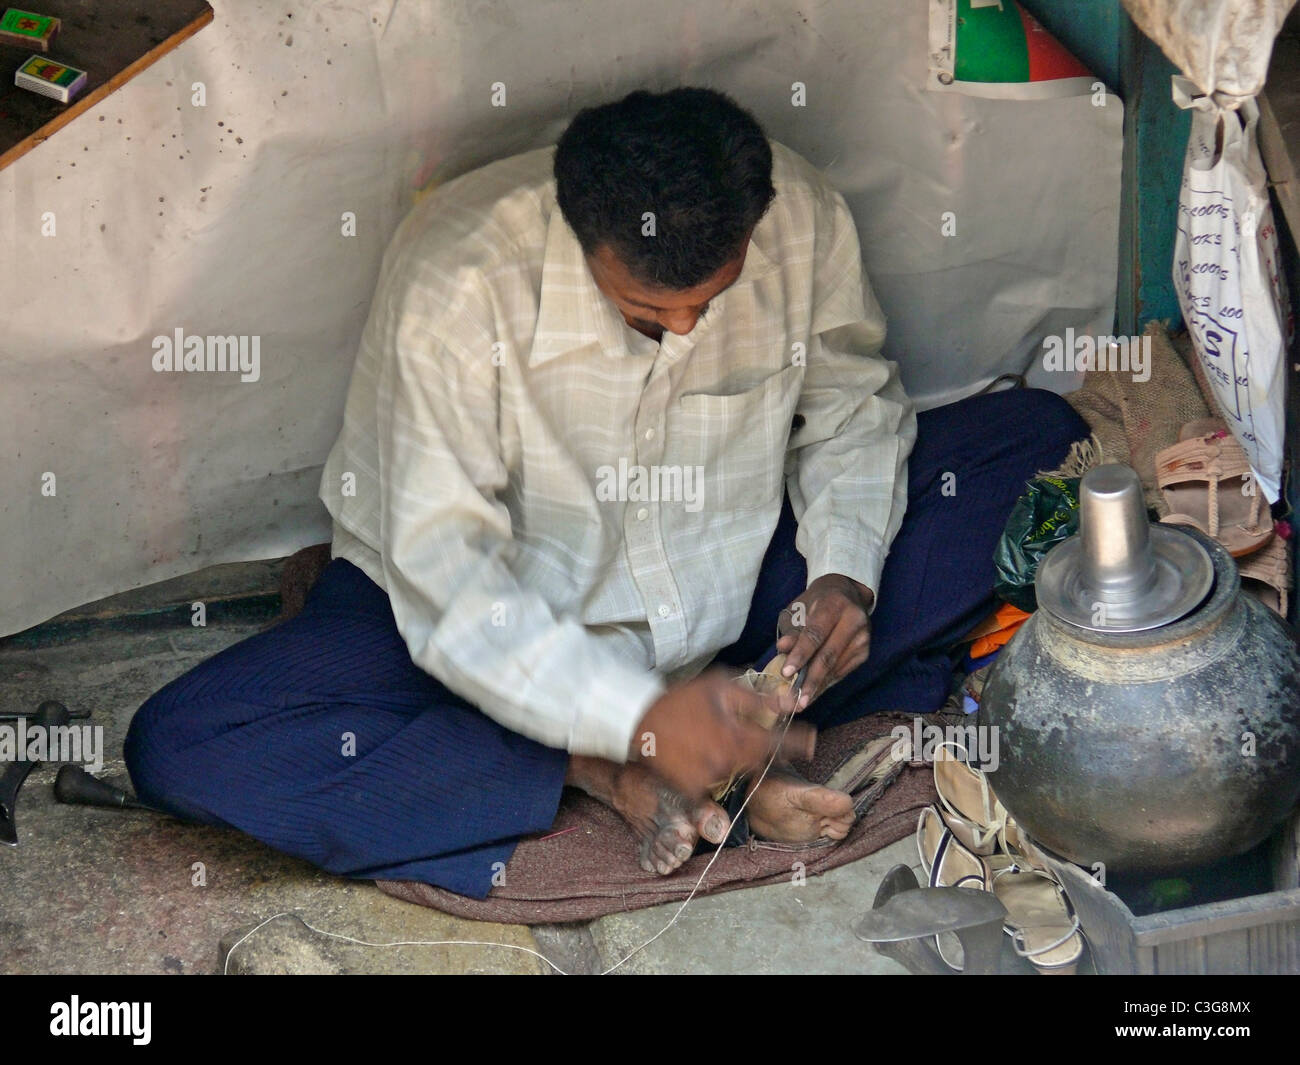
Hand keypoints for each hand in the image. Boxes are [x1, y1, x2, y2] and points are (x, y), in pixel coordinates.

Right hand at [629, 669, 814, 799]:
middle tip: (746, 731)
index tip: (813, 741)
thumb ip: (758, 698)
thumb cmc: (681, 700)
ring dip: (735, 757)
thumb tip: (792, 701)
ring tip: (714, 737)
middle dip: (760, 746)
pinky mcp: (693, 790)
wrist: (639, 721)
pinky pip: (715, 782)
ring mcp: (710, 779)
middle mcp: (727, 763)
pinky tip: (700, 752)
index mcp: (737, 737)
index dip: (800, 742)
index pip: (779, 744)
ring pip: (736, 771)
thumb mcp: (720, 688)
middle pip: (758, 760)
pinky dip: (714, 769)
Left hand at [776, 574, 874, 707]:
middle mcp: (854, 620)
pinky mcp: (865, 651)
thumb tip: (782, 649)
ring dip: (818, 687)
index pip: (815, 634)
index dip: (800, 655)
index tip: (786, 673)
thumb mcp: (799, 609)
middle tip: (795, 700)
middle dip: (810, 680)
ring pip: (836, 667)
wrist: (846, 593)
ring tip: (801, 702)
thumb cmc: (816, 602)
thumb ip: (792, 630)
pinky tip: (814, 693)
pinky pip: (842, 671)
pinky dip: (826, 683)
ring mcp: (863, 637)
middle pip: (829, 655)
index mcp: (835, 604)